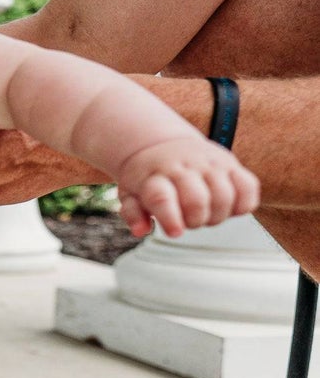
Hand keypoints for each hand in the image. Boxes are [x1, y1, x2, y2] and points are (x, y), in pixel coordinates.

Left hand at [114, 137, 260, 237]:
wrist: (162, 145)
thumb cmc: (147, 175)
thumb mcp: (129, 194)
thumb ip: (133, 214)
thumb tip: (141, 230)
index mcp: (154, 176)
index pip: (161, 197)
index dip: (170, 218)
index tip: (175, 233)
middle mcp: (183, 167)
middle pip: (197, 200)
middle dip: (195, 221)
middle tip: (189, 221)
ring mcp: (209, 164)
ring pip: (225, 196)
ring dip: (217, 216)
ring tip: (206, 214)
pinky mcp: (231, 163)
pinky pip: (249, 187)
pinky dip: (243, 205)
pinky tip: (228, 208)